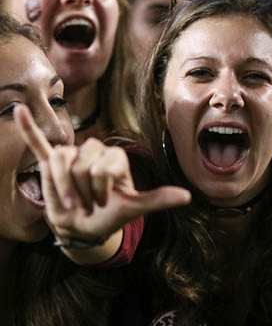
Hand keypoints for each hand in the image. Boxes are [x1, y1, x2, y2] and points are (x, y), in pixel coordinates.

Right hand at [15, 105, 190, 246]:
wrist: (85, 226)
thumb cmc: (109, 215)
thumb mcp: (133, 207)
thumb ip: (157, 199)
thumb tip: (188, 197)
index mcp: (113, 157)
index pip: (101, 166)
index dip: (100, 189)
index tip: (103, 203)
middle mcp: (93, 151)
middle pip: (80, 164)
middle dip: (81, 192)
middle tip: (85, 204)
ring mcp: (72, 157)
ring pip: (59, 160)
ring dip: (62, 188)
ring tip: (70, 202)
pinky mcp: (51, 163)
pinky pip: (39, 143)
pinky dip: (29, 129)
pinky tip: (17, 110)